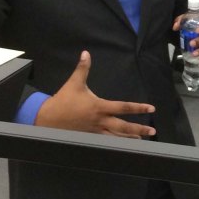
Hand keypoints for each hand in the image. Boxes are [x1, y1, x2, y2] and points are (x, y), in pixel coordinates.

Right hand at [36, 51, 155, 138]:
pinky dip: (115, 143)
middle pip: (123, 127)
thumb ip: (82, 68)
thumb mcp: (74, 83)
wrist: (47, 118)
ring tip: (141, 140)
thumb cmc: (63, 100)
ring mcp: (95, 131)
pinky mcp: (90, 137)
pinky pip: (105, 141)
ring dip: (129, 138)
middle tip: (152, 132)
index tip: (151, 108)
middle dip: (138, 130)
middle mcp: (100, 120)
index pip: (123, 107)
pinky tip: (122, 144)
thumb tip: (86, 53)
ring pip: (116, 137)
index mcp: (99, 106)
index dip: (138, 108)